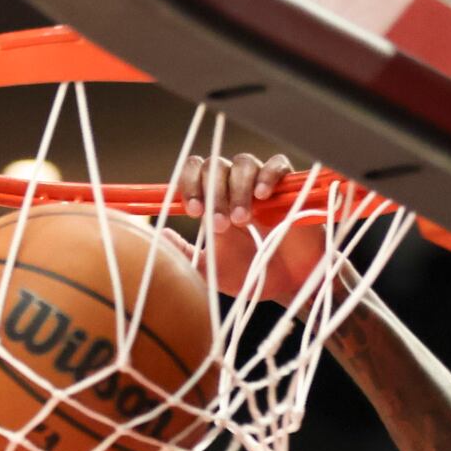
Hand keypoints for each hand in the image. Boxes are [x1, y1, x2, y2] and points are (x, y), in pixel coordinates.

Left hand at [179, 151, 328, 307]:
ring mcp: (262, 185)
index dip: (190, 184)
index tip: (193, 211)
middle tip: (220, 225)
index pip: (195, 172)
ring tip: (242, 219)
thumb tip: (159, 236)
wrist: (290, 287)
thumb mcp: (211, 270)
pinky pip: (277, 164)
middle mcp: (235, 187)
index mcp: (214, 201)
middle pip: (216, 166)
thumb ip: (185, 253)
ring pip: (243, 163)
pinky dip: (267, 175)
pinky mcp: (289, 187)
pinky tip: (262, 196)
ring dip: (237, 189)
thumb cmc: (252, 275)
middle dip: (213, 194)